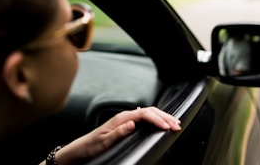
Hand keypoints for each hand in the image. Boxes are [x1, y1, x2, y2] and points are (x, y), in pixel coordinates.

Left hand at [54, 107, 181, 163]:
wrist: (81, 149)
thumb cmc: (92, 146)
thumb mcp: (104, 141)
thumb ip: (119, 132)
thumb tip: (132, 123)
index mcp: (122, 118)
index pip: (145, 114)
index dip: (157, 119)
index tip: (167, 126)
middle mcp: (125, 116)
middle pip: (150, 111)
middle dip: (165, 116)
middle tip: (177, 124)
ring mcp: (126, 119)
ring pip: (149, 113)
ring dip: (162, 117)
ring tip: (174, 122)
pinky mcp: (127, 124)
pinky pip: (145, 118)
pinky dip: (156, 119)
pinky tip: (161, 122)